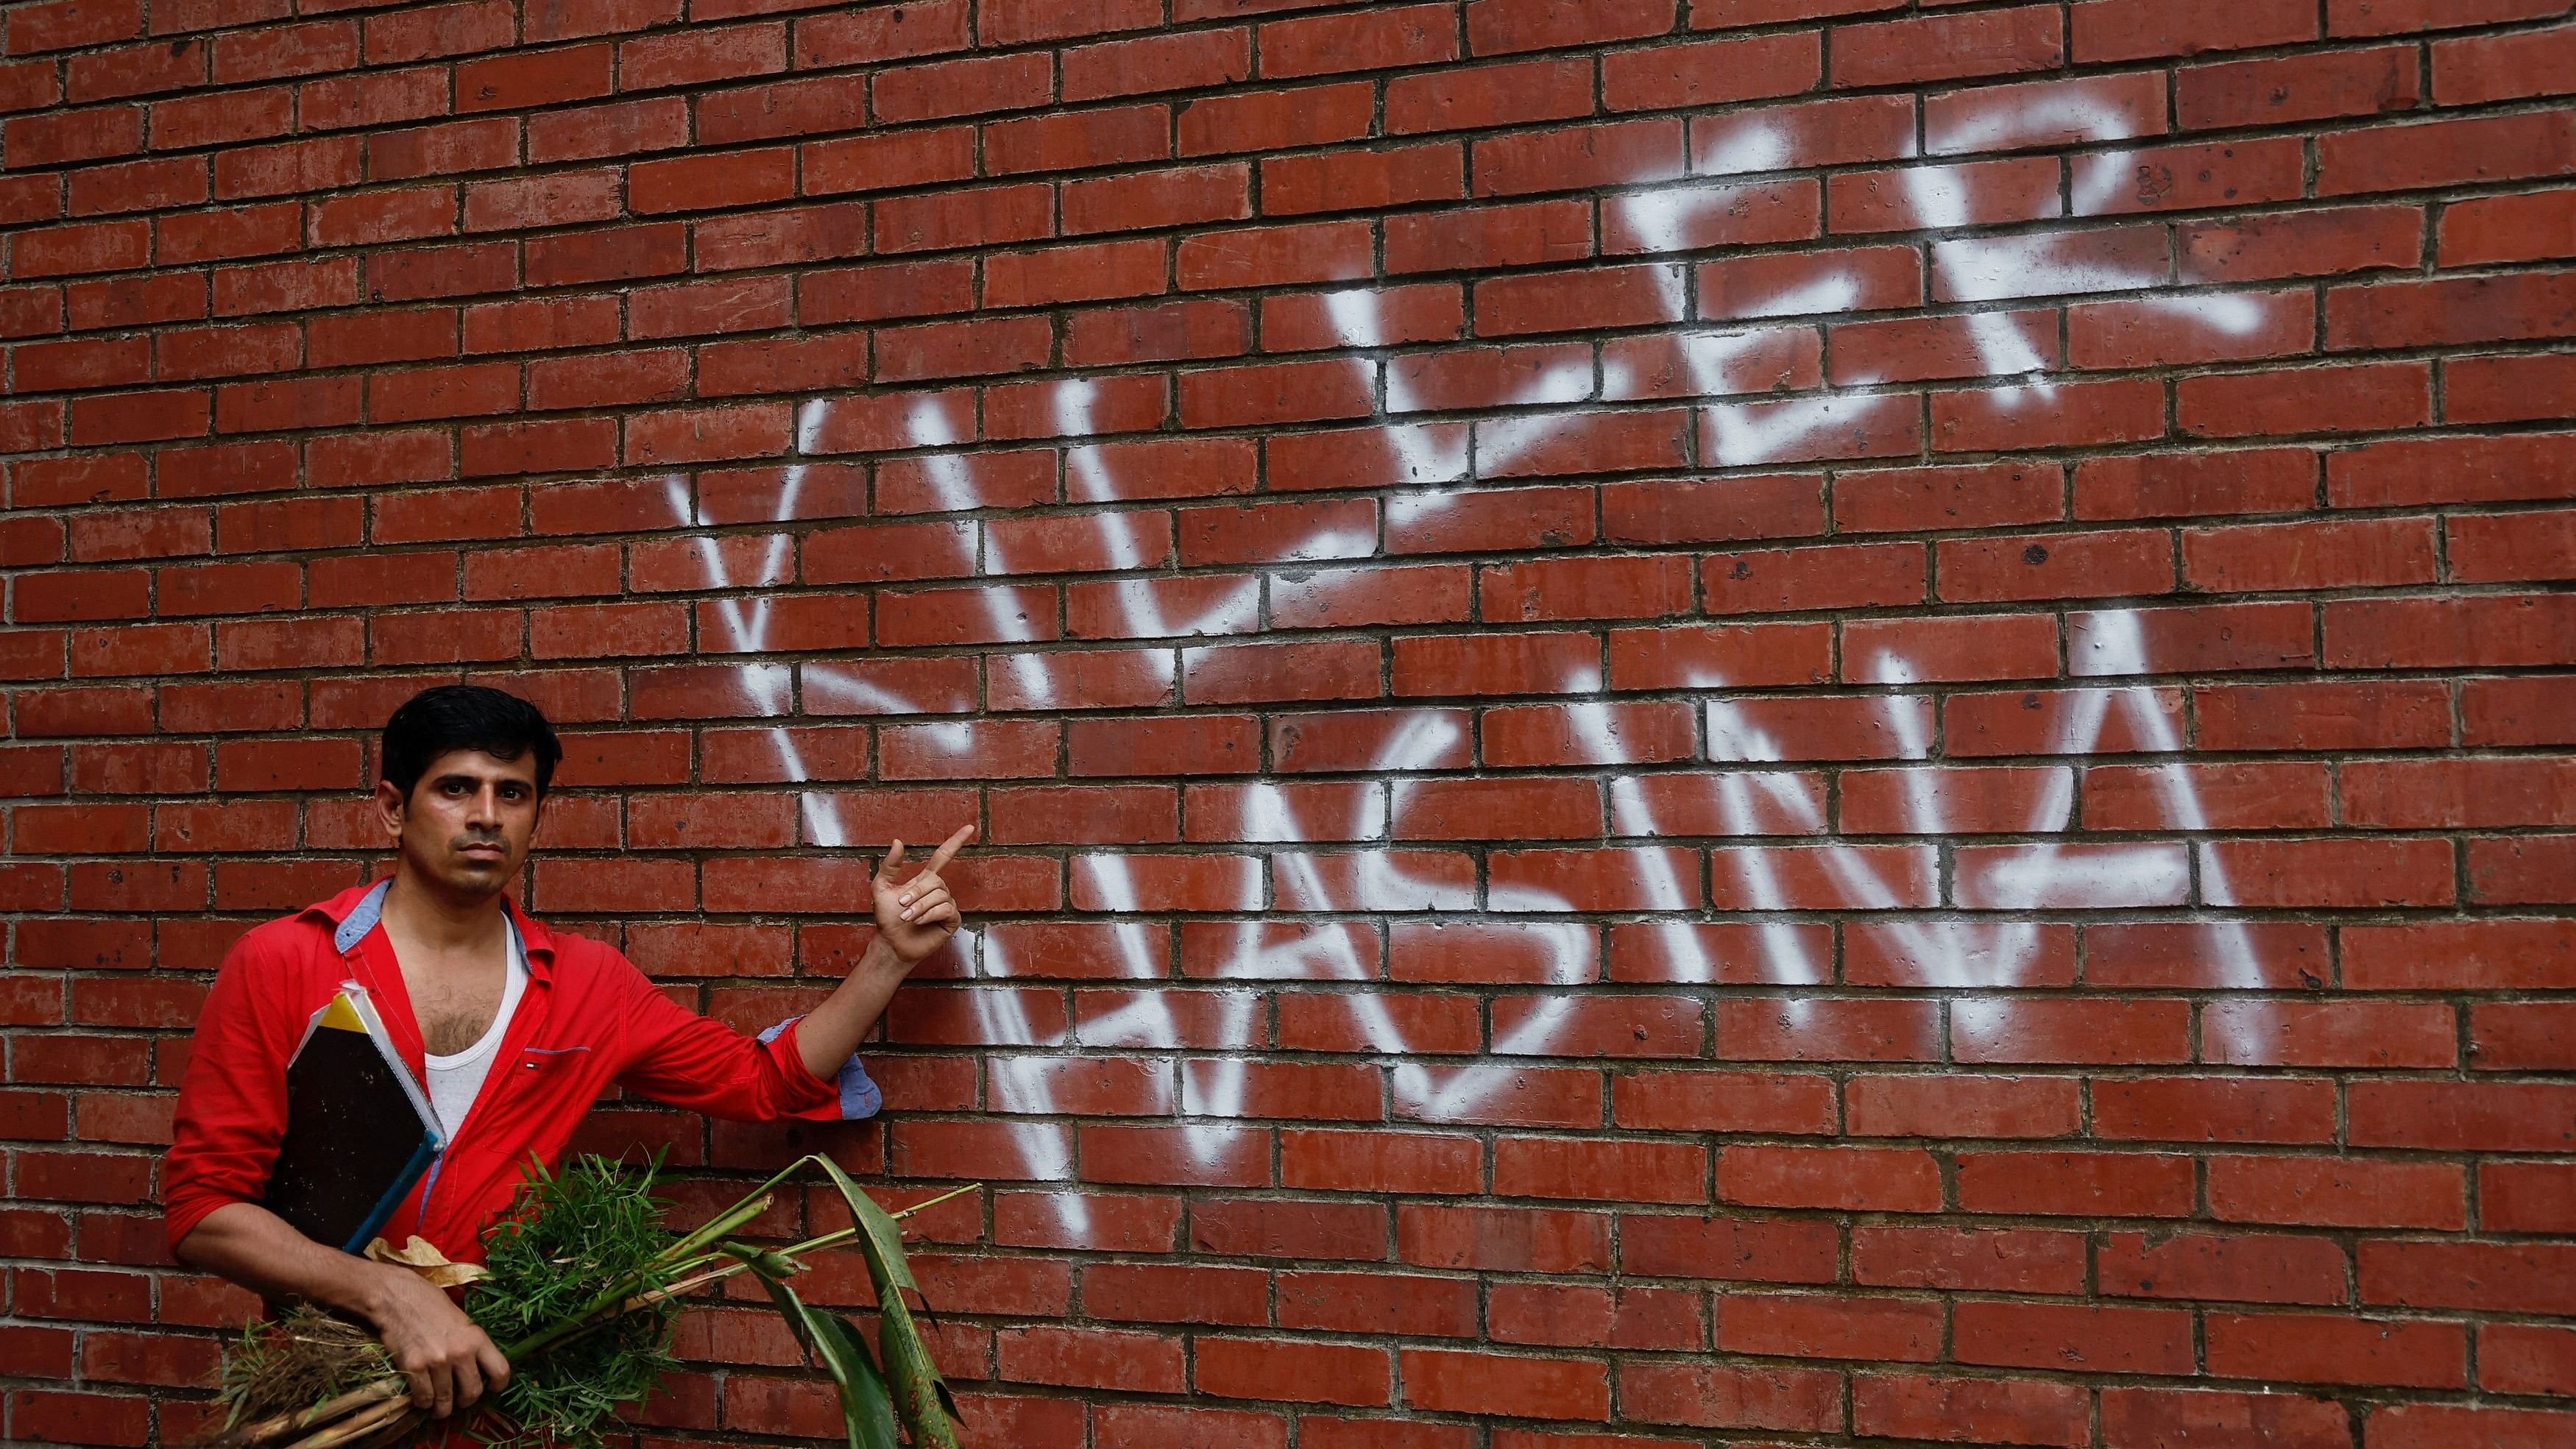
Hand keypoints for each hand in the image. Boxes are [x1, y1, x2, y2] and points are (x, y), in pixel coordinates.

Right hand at [365, 1264, 508, 1419]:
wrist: (398, 1298)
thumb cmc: (430, 1304)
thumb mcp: (461, 1319)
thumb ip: (471, 1343)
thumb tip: (477, 1366)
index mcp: (476, 1338)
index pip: (500, 1370)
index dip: (499, 1384)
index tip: (492, 1389)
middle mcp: (460, 1352)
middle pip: (472, 1392)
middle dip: (466, 1401)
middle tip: (460, 1401)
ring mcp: (437, 1362)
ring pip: (446, 1400)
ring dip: (443, 1408)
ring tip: (440, 1408)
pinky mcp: (414, 1368)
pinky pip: (423, 1398)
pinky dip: (423, 1403)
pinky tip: (423, 1400)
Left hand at [872, 824, 973, 964]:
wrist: (890, 943)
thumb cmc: (887, 918)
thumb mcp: (881, 888)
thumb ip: (890, 865)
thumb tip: (898, 841)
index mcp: (925, 880)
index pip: (944, 856)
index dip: (956, 841)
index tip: (969, 828)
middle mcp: (938, 890)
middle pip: (936, 880)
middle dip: (916, 893)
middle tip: (902, 906)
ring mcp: (946, 905)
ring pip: (940, 895)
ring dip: (920, 906)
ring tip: (907, 917)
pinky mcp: (951, 920)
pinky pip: (946, 909)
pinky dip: (929, 915)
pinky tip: (918, 922)